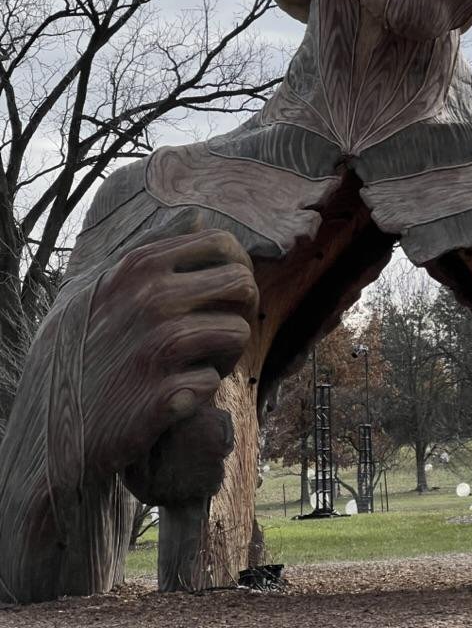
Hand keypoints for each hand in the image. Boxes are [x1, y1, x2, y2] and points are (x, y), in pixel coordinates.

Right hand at [80, 228, 257, 479]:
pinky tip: (176, 395)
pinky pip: (214, 381)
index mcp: (140, 266)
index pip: (222, 243)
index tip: (225, 294)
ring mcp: (157, 346)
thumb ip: (151, 252)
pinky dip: (201, 390)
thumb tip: (197, 216)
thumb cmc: (85, 352)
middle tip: (219, 333)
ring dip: (227, 353)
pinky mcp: (163, 394)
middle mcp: (151, 298)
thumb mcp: (104, 289)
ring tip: (199, 364)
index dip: (236, 267)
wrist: (54, 430)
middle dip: (241, 309)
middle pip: (243, 284)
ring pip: (239, 332)